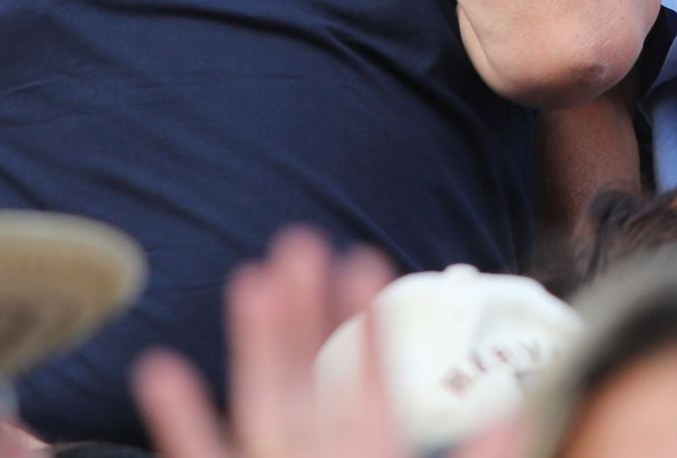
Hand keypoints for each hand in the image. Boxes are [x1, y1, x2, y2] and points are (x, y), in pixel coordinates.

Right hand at [131, 229, 520, 457]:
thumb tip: (514, 411)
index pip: (368, 392)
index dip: (367, 332)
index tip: (364, 260)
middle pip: (308, 381)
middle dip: (305, 315)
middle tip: (302, 239)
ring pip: (258, 408)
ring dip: (255, 347)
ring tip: (252, 277)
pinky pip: (204, 456)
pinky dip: (181, 420)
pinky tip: (161, 369)